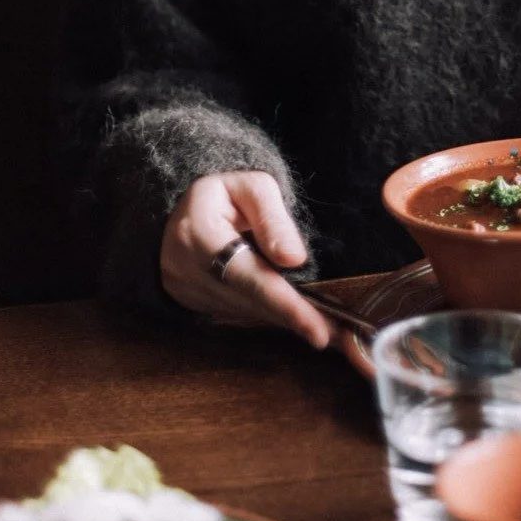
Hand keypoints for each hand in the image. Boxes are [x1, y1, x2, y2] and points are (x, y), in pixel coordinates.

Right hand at [160, 171, 333, 346]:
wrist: (179, 211)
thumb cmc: (222, 193)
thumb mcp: (249, 186)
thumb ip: (273, 218)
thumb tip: (296, 259)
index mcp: (199, 235)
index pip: (250, 278)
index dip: (285, 306)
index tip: (317, 329)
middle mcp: (188, 273)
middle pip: (251, 303)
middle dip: (297, 320)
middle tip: (342, 335)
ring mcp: (189, 294)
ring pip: (247, 314)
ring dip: (287, 322)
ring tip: (330, 328)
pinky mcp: (196, 305)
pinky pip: (239, 315)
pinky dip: (270, 317)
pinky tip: (299, 319)